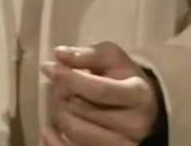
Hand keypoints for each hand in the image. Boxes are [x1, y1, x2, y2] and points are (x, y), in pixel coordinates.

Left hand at [41, 41, 162, 145]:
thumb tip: (59, 54)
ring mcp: (123, 145)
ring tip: (61, 102)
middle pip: (85, 111)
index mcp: (138, 94)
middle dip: (63, 95)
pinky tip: (48, 131)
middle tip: (58, 85)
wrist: (141, 106)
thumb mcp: (111, 57)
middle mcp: (135, 124)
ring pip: (77, 133)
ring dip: (60, 115)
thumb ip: (87, 54)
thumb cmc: (123, 76)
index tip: (51, 68)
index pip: (100, 90)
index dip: (72, 79)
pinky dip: (56, 143)